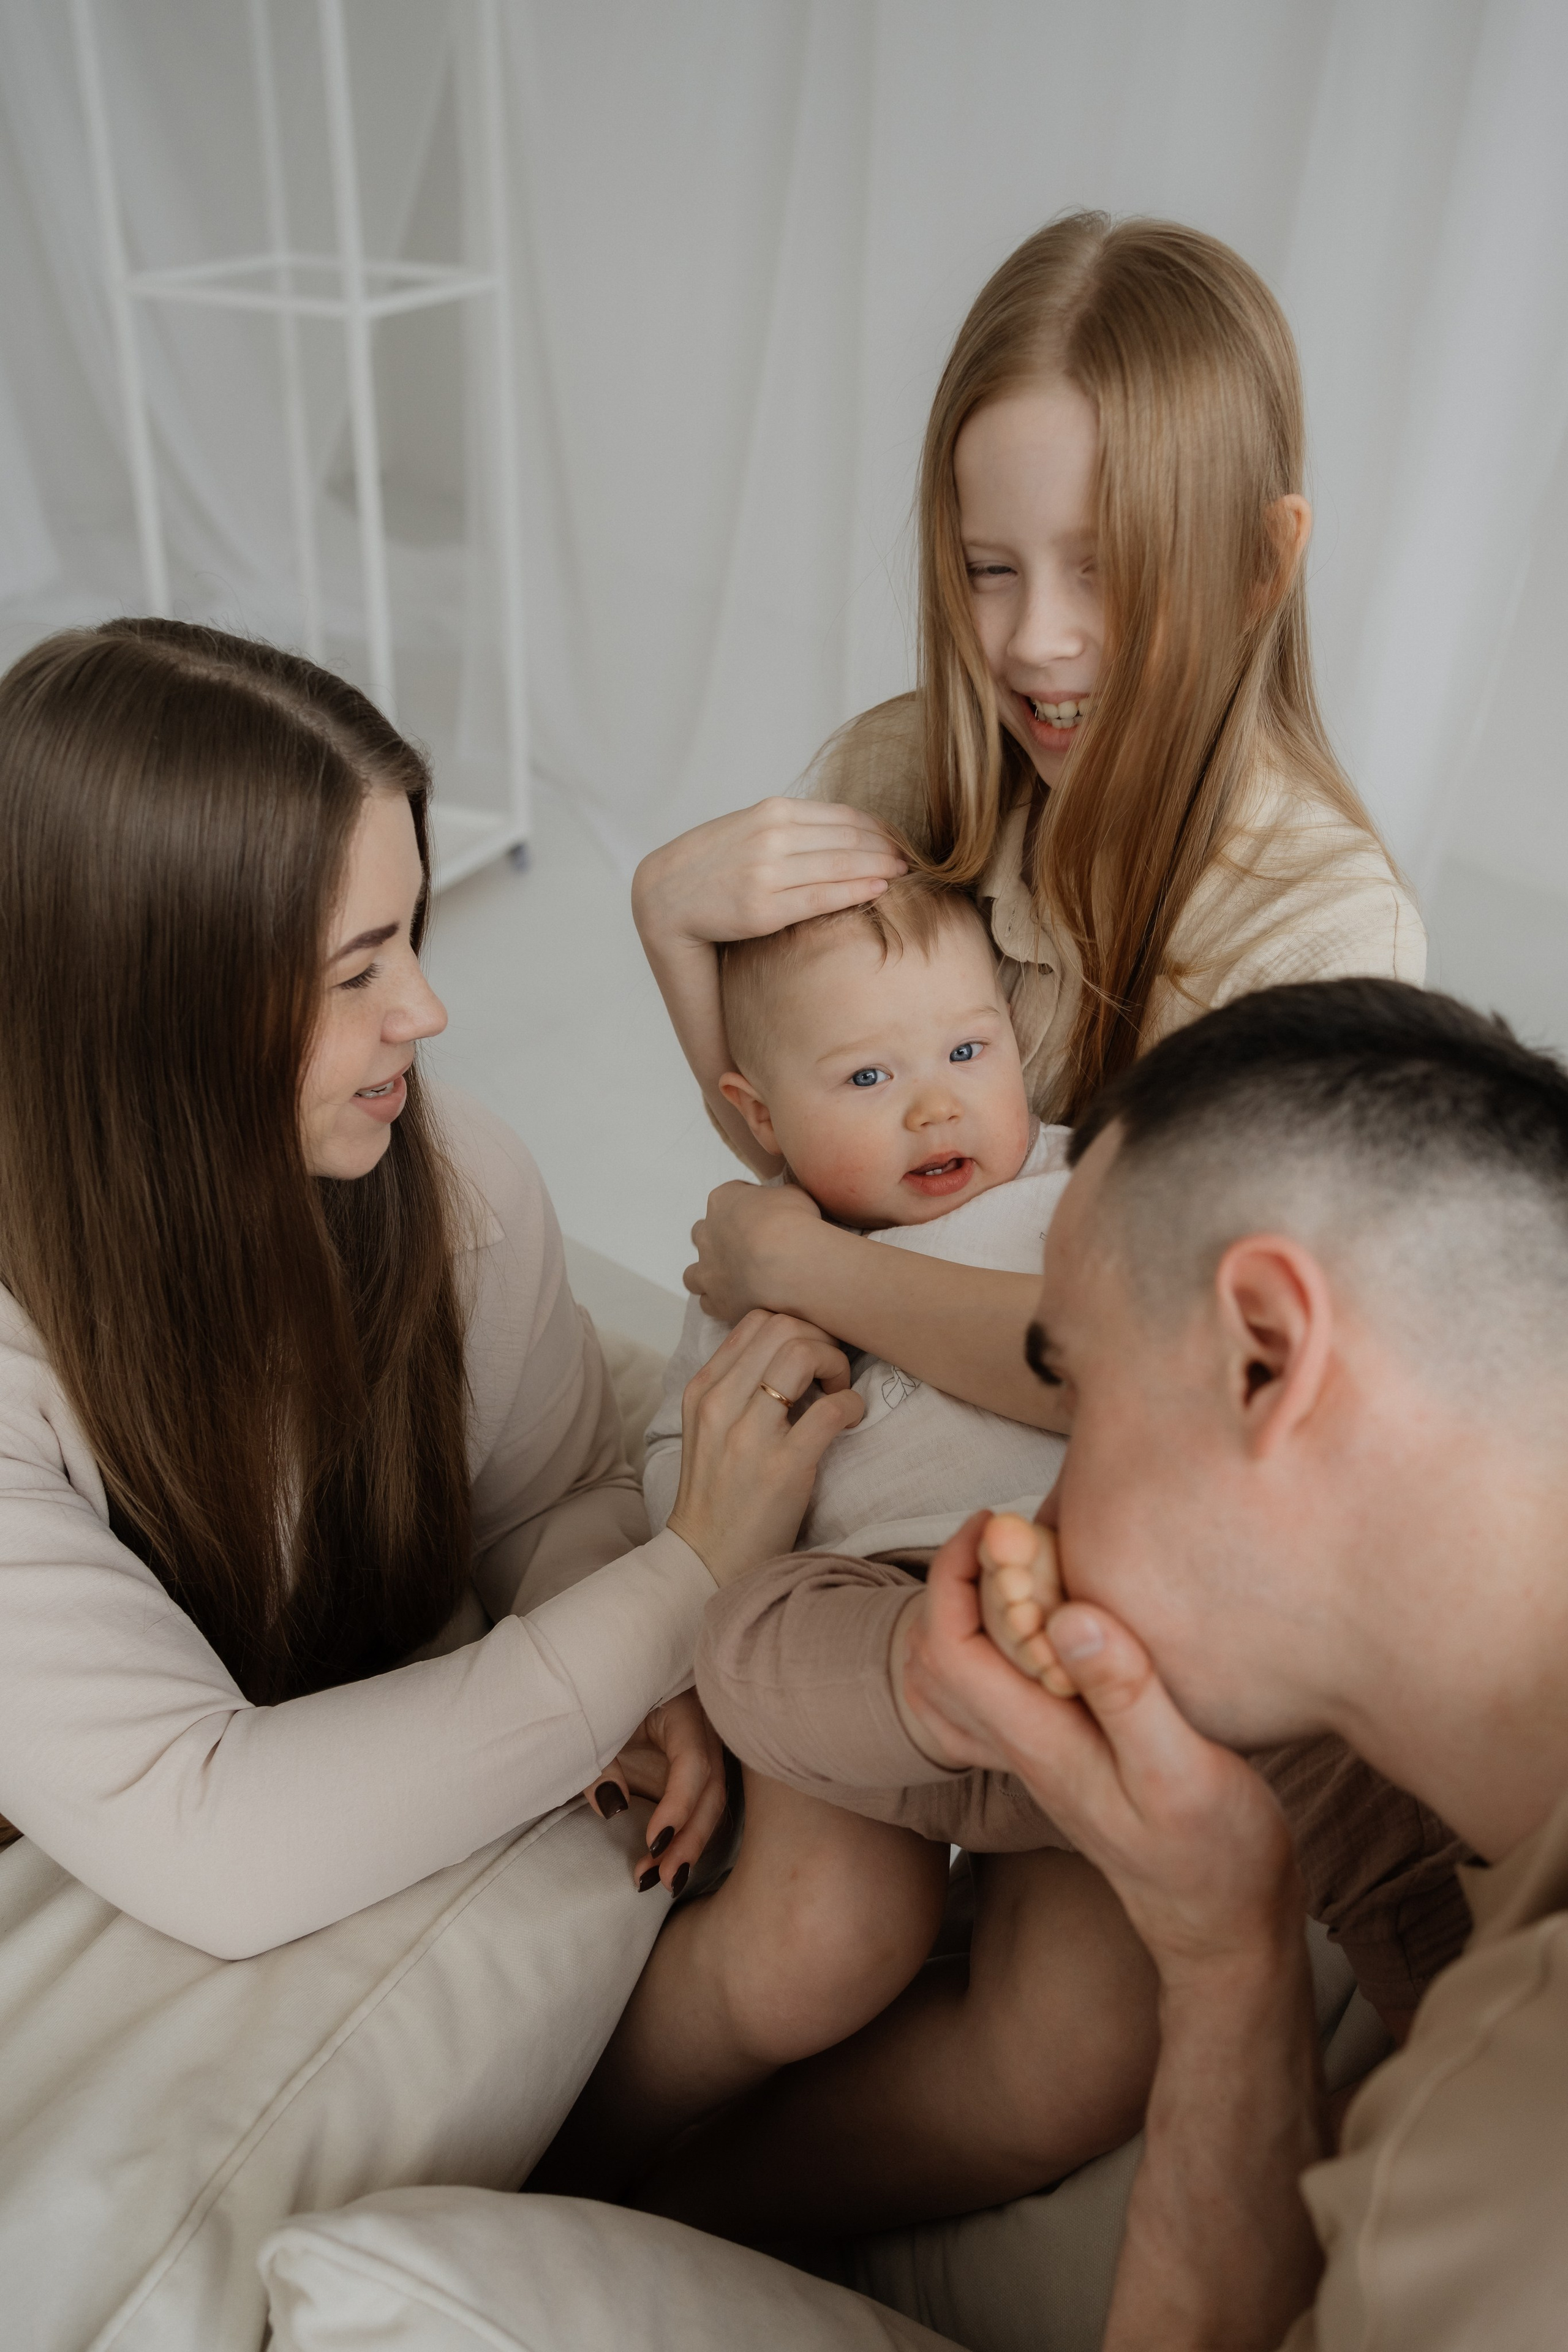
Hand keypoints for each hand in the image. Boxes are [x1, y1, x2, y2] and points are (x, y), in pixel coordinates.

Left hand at [584, 1692, 727, 1893]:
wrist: (606, 1681)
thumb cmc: (601, 1699)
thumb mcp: (594, 1728)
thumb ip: (599, 1766)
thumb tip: (615, 1809)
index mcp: (684, 1711)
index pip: (694, 1763)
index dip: (678, 1806)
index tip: (652, 1842)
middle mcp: (704, 1733)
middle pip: (711, 1791)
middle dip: (690, 1838)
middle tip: (664, 1878)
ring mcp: (703, 1751)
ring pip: (711, 1804)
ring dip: (689, 1845)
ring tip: (660, 1881)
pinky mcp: (693, 1771)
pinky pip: (699, 1806)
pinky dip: (684, 1837)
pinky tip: (664, 1866)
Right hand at [631, 798, 905, 954]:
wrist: (665, 896)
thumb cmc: (713, 866)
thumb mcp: (752, 831)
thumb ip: (793, 829)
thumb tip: (844, 832)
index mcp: (773, 811)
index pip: (843, 816)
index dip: (879, 829)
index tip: (901, 840)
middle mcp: (772, 835)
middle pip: (849, 838)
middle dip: (887, 848)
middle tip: (914, 860)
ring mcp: (767, 871)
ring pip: (841, 865)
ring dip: (880, 867)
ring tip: (905, 874)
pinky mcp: (762, 907)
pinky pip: (822, 896)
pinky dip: (856, 890)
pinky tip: (880, 889)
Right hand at [665, 1308, 863, 1582]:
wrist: (706, 1560)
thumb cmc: (718, 1493)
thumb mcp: (708, 1428)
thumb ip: (736, 1385)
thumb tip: (788, 1348)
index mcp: (703, 1389)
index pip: (756, 1320)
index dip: (797, 1326)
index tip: (812, 1356)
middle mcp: (720, 1403)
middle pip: (783, 1326)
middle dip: (820, 1339)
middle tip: (831, 1373)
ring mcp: (749, 1435)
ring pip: (802, 1353)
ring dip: (836, 1365)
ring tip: (838, 1394)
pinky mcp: (782, 1467)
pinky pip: (831, 1409)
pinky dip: (853, 1405)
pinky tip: (851, 1421)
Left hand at [686, 1180, 824, 1323]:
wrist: (792, 1262)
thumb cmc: (794, 1222)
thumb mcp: (793, 1195)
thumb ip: (779, 1199)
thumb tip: (782, 1206)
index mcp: (723, 1200)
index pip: (728, 1196)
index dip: (748, 1206)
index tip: (766, 1216)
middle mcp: (707, 1234)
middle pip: (702, 1233)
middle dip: (719, 1239)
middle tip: (747, 1248)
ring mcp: (708, 1270)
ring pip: (693, 1274)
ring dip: (709, 1275)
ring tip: (734, 1280)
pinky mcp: (716, 1301)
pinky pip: (707, 1303)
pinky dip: (719, 1302)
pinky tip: (738, 1301)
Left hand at [900, 1516, 1302, 1982]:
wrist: (1224, 1926)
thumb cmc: (1213, 1856)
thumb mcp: (1182, 1773)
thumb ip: (1127, 1694)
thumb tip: (1067, 1613)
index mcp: (1040, 1743)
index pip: (949, 1648)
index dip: (956, 1575)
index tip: (999, 1523)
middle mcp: (1024, 1746)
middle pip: (942, 1652)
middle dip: (962, 1576)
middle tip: (1016, 1526)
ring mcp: (1043, 1752)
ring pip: (971, 1668)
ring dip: (985, 1603)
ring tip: (1036, 1556)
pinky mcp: (1070, 1752)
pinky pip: (1012, 1682)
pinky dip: (1018, 1633)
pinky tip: (1067, 1610)